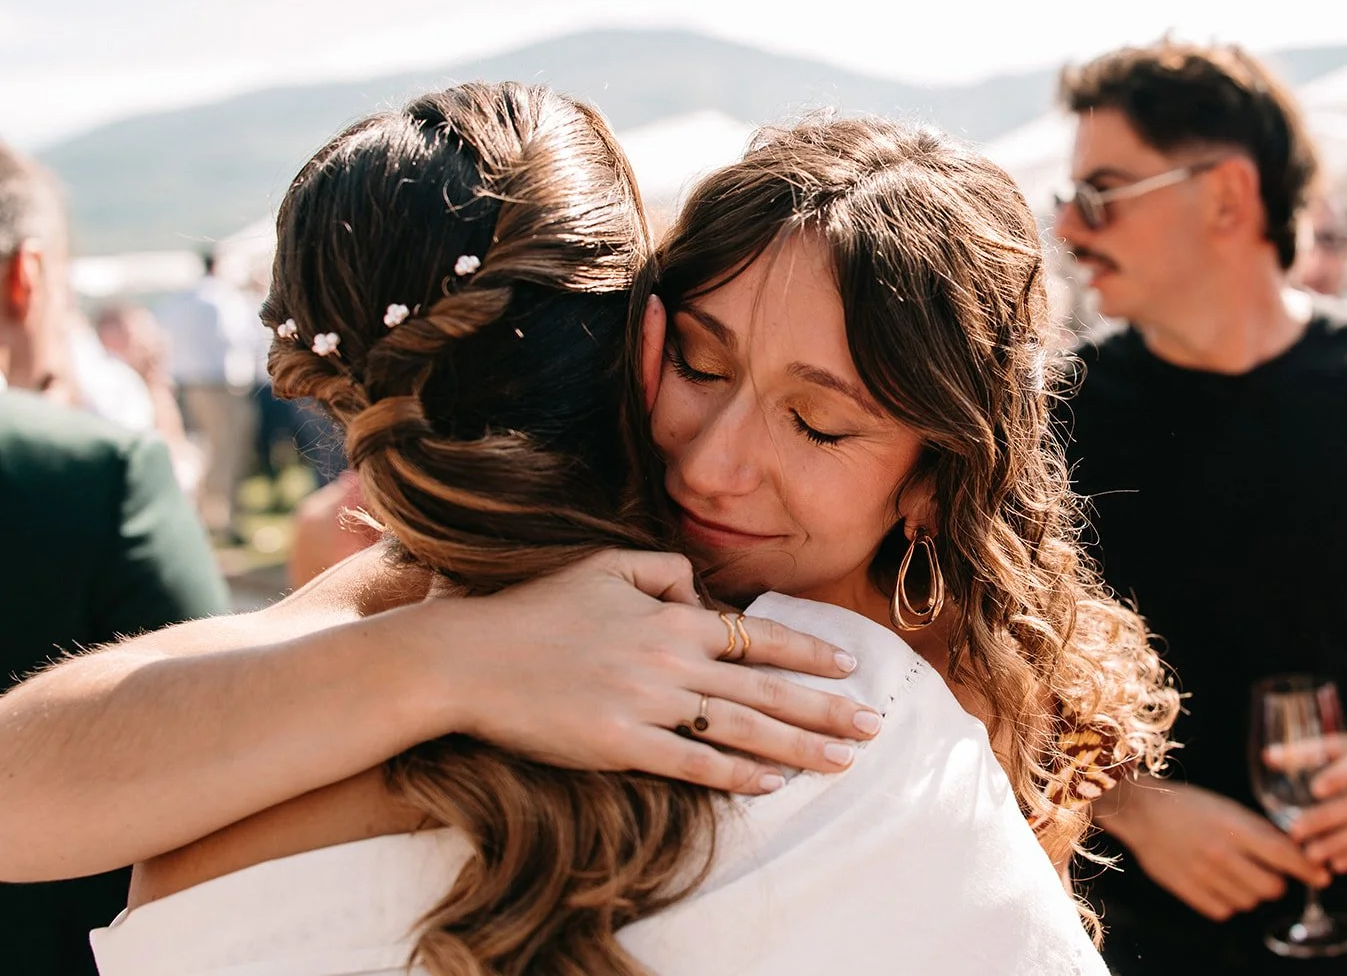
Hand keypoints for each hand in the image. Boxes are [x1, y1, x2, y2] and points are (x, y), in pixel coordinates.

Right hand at [398, 549, 882, 795]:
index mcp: (669, 615)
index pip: (757, 637)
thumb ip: (664, 571)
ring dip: (799, 746)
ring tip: (841, 760)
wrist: (471, 657)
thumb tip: (702, 595)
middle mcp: (670, 658)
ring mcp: (647, 704)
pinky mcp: (620, 745)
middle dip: (826, 709)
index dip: (808, 654)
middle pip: (766, 690)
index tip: (849, 667)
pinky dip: (736, 775)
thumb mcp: (604, 565)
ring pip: (742, 729)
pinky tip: (771, 783)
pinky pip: (692, 764)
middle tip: (872, 726)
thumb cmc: (535, 610)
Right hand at [1096, 780, 1328, 921]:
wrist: (1142, 811)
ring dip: (1250, 892)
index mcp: (1234, 827)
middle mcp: (1221, 853)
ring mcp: (1203, 874)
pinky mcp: (1187, 889)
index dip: (1309, 869)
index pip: (1284, 855)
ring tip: (1235, 874)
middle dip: (1276, 882)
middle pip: (1271, 888)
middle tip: (1266, 872)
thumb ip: (1258, 830)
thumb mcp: (1228, 808)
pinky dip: (1227, 902)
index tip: (1323, 877)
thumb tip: (1294, 850)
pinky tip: (1218, 883)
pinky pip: (1223, 910)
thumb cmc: (1189, 805)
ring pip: (1248, 902)